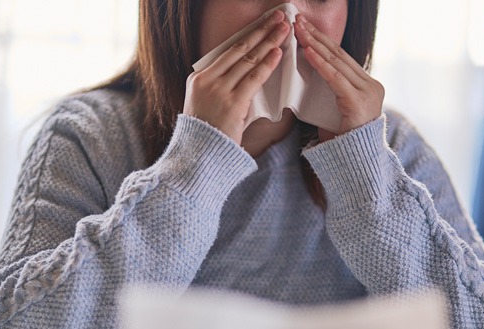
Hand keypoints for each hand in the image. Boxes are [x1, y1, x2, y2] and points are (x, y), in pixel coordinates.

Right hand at [183, 10, 288, 145]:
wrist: (199, 156)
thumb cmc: (207, 136)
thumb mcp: (206, 107)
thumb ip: (222, 90)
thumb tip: (244, 78)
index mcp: (199, 78)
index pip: (228, 51)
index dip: (249, 36)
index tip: (262, 24)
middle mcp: (207, 79)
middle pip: (239, 49)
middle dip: (261, 30)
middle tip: (278, 16)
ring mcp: (219, 90)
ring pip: (248, 60)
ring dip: (269, 42)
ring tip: (284, 28)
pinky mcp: (232, 102)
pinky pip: (253, 78)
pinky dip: (267, 64)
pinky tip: (278, 52)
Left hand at [293, 15, 384, 141]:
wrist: (355, 165)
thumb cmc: (341, 143)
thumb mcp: (334, 112)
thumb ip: (329, 93)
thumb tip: (309, 75)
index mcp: (367, 87)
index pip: (341, 59)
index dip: (322, 42)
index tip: (304, 29)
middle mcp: (371, 86)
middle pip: (339, 56)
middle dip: (317, 37)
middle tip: (298, 21)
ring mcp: (367, 92)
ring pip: (336, 63)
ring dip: (315, 44)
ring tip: (298, 31)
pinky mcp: (358, 101)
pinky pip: (335, 78)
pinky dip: (320, 64)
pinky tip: (307, 52)